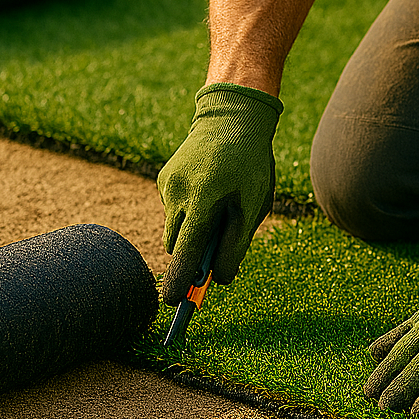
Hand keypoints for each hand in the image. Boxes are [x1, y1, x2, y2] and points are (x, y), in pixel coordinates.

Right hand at [157, 82, 281, 303]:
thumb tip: (219, 279)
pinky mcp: (163, 177)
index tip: (172, 304)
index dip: (179, 281)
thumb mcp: (254, 204)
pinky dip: (189, 209)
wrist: (232, 114)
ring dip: (192, 229)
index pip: (185, 252)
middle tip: (214, 251)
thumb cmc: (250, 162)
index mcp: (203, 198)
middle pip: (176, 245)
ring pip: (175, 227)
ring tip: (220, 204)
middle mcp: (178, 192)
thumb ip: (235, 244)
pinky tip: (209, 187)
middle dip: (191, 254)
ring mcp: (166, 183)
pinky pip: (174, 207)